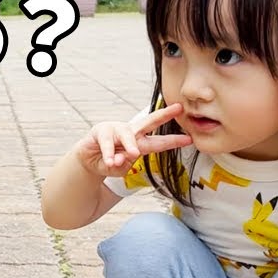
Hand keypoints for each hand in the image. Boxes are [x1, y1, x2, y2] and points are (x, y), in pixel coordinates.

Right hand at [74, 102, 191, 177]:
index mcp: (140, 143)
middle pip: (149, 122)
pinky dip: (109, 153)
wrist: (88, 161)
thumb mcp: (119, 168)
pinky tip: (110, 160)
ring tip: (134, 153)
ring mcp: (116, 130)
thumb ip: (123, 163)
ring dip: (131, 144)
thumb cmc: (108, 163)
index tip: (189, 139)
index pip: (159, 142)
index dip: (173, 141)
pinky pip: (108, 143)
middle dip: (164, 115)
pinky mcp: (101, 131)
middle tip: (178, 108)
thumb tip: (122, 157)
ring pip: (128, 134)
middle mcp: (131, 133)